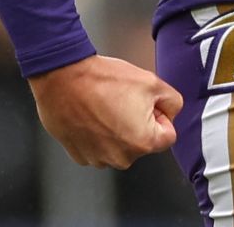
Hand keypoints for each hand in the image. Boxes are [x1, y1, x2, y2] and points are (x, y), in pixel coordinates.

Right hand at [28, 54, 183, 169]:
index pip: (167, 134)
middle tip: (119, 101)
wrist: (61, 76)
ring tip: (101, 106)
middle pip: (141, 142)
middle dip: (135, 123)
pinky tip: (88, 115)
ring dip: (114, 130)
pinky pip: (96, 148)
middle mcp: (121, 157)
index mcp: (143, 142)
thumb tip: (170, 112)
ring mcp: (98, 158)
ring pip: (118, 146)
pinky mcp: (79, 155)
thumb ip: (172, 101)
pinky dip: (94, 135)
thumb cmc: (100, 79)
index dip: (157, 114)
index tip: (141, 102)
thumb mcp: (150, 81)